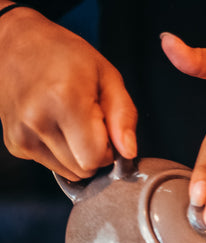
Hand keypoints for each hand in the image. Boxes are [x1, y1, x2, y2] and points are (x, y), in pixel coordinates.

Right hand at [0, 7, 137, 179]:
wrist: (15, 44)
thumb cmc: (62, 55)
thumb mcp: (106, 75)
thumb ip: (124, 116)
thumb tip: (128, 151)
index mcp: (64, 99)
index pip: (96, 158)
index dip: (107, 148)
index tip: (103, 126)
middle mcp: (38, 120)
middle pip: (83, 169)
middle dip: (93, 152)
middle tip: (86, 120)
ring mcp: (22, 135)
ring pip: (69, 172)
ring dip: (76, 154)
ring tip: (69, 120)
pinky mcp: (15, 144)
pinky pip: (52, 166)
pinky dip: (59, 152)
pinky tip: (53, 125)